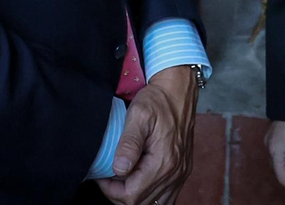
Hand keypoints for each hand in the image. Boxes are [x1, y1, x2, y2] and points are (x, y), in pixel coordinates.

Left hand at [96, 66, 198, 204]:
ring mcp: (181, 174)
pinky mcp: (182, 171)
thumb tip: (119, 169)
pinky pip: (167, 197)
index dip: (111, 191)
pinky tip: (139, 181)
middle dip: (120, 195)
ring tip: (122, 179)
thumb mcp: (138, 115)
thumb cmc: (158, 100)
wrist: (179, 91)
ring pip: (155, 204)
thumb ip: (129, 143)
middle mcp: (175, 172)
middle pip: (142, 203)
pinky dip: (151, 195)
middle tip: (108, 177)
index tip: (102, 176)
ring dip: (136, 196)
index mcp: (164, 162)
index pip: (132, 195)